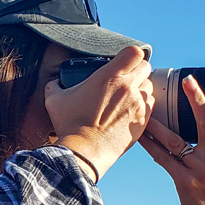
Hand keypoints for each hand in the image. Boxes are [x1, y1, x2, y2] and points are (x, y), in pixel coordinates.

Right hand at [44, 46, 154, 181]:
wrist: (84, 152)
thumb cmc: (70, 125)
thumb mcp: (55, 100)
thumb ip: (55, 86)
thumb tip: (54, 83)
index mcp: (109, 76)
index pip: (134, 52)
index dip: (129, 55)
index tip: (122, 61)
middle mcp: (128, 87)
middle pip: (146, 66)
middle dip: (137, 69)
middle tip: (125, 77)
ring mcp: (138, 105)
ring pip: (149, 86)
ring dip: (141, 87)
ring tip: (128, 95)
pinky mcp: (142, 121)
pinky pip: (150, 105)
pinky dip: (143, 105)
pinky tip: (130, 110)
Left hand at [138, 75, 204, 204]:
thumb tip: (204, 110)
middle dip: (197, 101)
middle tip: (188, 81)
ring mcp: (201, 172)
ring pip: (177, 141)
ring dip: (160, 123)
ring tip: (149, 103)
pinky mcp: (184, 181)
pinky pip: (163, 158)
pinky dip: (151, 144)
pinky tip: (141, 133)